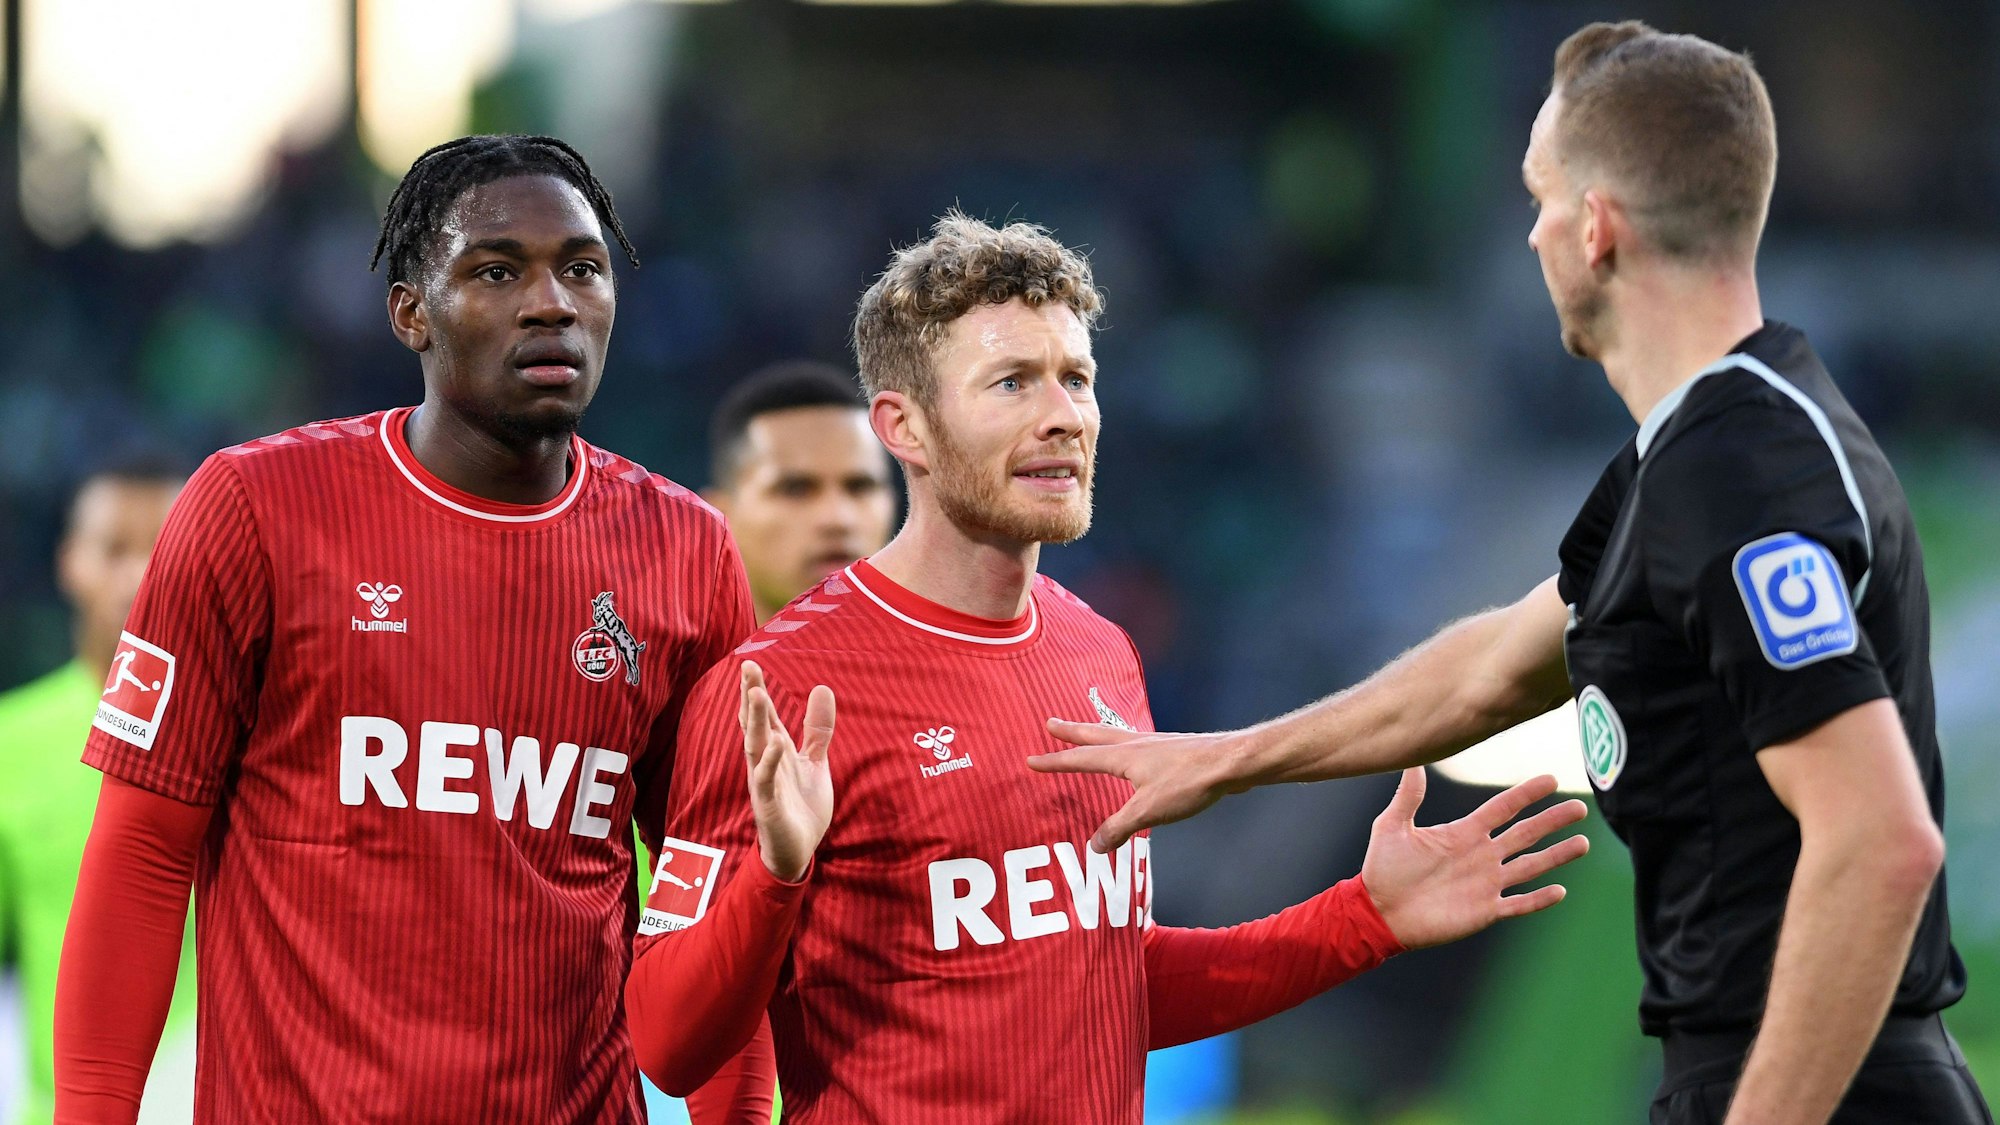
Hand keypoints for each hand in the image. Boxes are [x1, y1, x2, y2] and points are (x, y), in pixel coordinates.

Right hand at [738, 661, 834, 883]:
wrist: (798, 852)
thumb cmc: (802, 807)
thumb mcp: (814, 762)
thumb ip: (818, 729)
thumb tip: (822, 688)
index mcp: (776, 752)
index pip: (765, 716)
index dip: (757, 691)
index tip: (750, 663)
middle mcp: (765, 763)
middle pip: (755, 725)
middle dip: (751, 697)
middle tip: (747, 667)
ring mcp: (764, 784)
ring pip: (755, 747)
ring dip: (755, 721)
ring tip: (756, 693)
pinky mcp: (768, 806)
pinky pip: (765, 780)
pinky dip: (768, 761)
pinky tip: (774, 743)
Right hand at [1030, 721, 1257, 853]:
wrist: (1231, 762)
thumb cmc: (1189, 781)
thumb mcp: (1148, 810)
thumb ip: (1119, 827)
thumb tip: (1094, 846)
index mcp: (1124, 756)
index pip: (1081, 758)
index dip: (1055, 760)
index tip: (1031, 758)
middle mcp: (1137, 744)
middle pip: (1096, 735)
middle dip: (1071, 731)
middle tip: (1050, 722)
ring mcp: (1157, 744)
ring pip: (1118, 735)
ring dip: (1097, 734)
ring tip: (1088, 733)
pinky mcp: (1174, 750)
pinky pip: (1139, 744)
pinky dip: (1125, 744)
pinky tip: (1135, 753)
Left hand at [1360, 768, 1588, 949]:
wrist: (1378, 912)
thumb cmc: (1383, 869)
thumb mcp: (1392, 826)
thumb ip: (1407, 796)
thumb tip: (1411, 759)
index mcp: (1463, 833)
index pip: (1502, 808)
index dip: (1526, 794)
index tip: (1551, 779)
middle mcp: (1481, 855)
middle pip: (1525, 833)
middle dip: (1553, 821)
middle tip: (1581, 808)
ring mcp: (1486, 883)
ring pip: (1530, 866)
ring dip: (1556, 856)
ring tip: (1584, 843)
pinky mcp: (1485, 911)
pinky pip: (1518, 903)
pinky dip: (1538, 899)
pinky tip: (1560, 890)